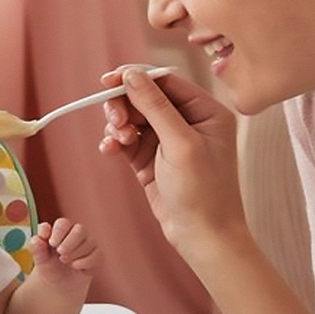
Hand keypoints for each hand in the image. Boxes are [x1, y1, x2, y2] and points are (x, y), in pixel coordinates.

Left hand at [29, 218, 100, 284]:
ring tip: (65, 262)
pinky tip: (75, 266)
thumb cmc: (49, 266)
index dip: (58, 232)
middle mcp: (77, 233)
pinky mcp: (97, 256)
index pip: (63, 223)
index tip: (51, 243)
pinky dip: (85, 262)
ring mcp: (89, 244)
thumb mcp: (40, 258)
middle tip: (60, 253)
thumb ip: (37, 247)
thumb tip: (37, 238)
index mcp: (62, 230)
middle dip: (69, 242)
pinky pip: (97, 255)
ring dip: (75, 254)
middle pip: (80, 229)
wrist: (59, 285)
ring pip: (89, 243)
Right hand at [99, 66, 245, 249]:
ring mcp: (169, 142)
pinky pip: (127, 140)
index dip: (135, 78)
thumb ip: (155, 107)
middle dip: (125, 106)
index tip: (108, 81)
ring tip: (117, 141)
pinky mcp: (152, 160)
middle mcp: (189, 122)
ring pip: (133, 118)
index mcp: (207, 111)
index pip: (166, 82)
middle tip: (115, 122)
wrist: (204, 238)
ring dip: (118, 125)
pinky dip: (115, 142)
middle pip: (145, 97)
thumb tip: (131, 75)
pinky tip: (109, 150)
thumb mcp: (180, 144)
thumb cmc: (203, 193)